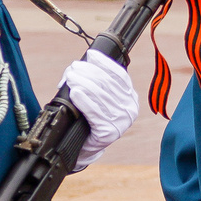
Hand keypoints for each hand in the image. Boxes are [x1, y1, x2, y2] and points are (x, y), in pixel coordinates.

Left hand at [58, 51, 141, 168]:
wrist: (86, 146)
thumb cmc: (91, 118)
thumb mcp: (101, 99)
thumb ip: (98, 83)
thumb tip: (82, 65)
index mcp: (130, 97)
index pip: (119, 75)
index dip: (105, 63)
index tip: (91, 55)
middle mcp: (129, 108)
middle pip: (107, 84)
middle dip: (88, 72)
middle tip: (73, 68)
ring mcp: (121, 122)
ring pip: (100, 95)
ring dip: (83, 82)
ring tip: (70, 77)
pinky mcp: (109, 132)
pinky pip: (94, 112)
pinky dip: (83, 100)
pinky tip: (75, 93)